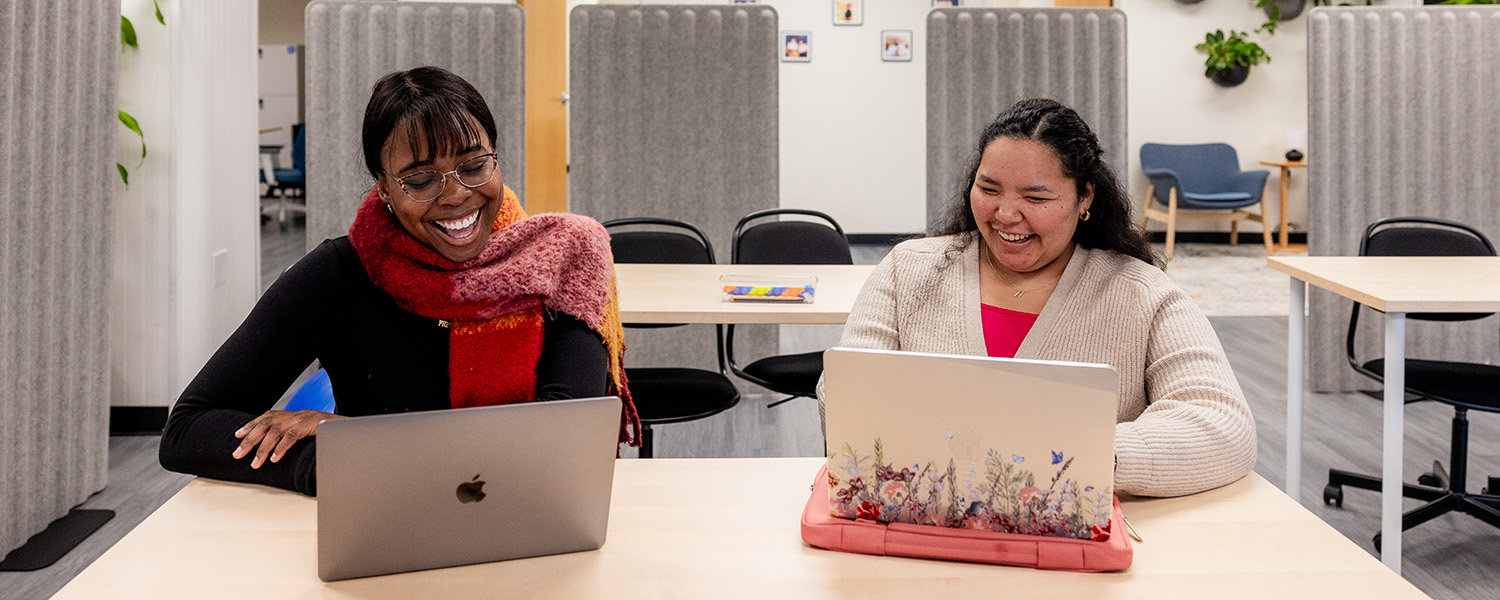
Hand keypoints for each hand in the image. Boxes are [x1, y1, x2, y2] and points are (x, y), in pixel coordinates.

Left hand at [232, 410, 346, 468]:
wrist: (343, 424)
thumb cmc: (322, 428)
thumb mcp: (302, 427)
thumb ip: (287, 432)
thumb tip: (271, 447)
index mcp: (289, 414)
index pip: (264, 418)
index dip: (250, 425)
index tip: (237, 435)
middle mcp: (292, 415)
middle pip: (264, 425)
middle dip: (249, 440)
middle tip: (237, 454)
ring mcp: (300, 419)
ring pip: (274, 432)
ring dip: (262, 449)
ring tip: (255, 463)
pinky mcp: (309, 426)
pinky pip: (291, 436)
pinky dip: (281, 447)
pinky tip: (274, 459)